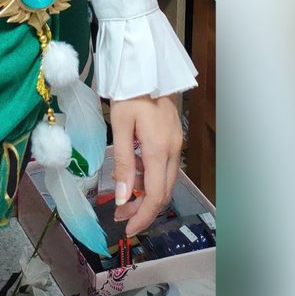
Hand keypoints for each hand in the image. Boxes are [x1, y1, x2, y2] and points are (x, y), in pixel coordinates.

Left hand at [109, 94, 182, 236]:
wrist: (146, 66)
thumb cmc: (130, 91)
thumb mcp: (120, 124)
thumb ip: (123, 161)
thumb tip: (123, 197)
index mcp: (158, 149)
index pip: (155, 195)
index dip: (143, 216)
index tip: (128, 229)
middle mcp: (172, 150)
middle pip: (163, 192)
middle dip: (143, 209)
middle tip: (120, 217)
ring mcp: (175, 143)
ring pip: (164, 181)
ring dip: (146, 195)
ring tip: (123, 202)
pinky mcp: (172, 137)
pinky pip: (163, 167)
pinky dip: (150, 178)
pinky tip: (133, 177)